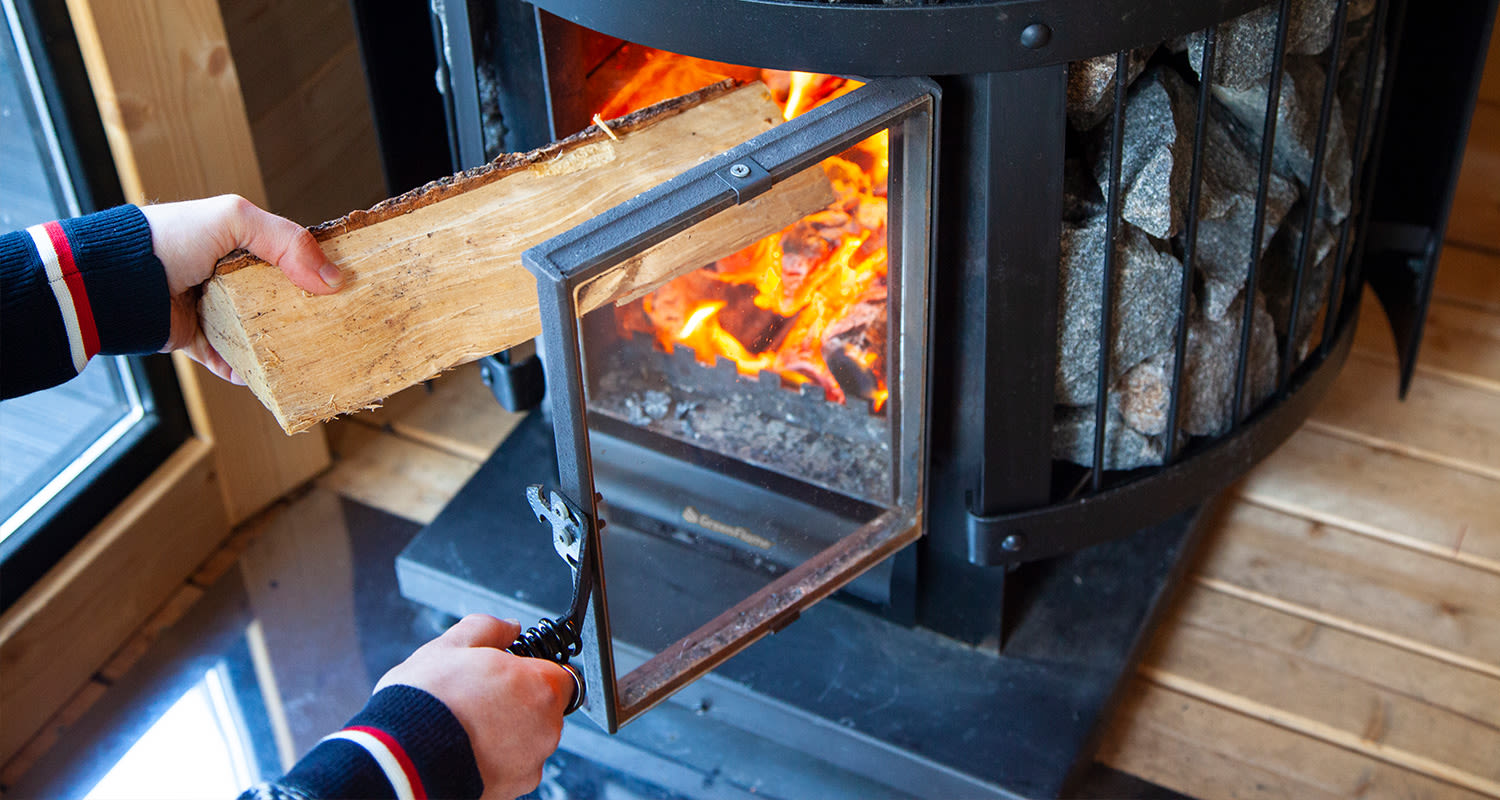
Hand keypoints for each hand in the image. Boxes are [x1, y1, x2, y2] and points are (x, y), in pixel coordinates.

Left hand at [139, 195, 342, 382]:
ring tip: (308, 357)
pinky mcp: (196, 339)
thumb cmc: (170, 238)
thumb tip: (333, 280)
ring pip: (257, 333)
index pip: (288, 257)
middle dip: (304, 314)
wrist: (115, 280)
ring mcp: (212, 310)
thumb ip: (287, 241)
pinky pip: (227, 360)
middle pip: (278, 299)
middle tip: (336, 327)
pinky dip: (245, 371)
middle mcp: (226, 277)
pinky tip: (264, 377)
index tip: (347, 288)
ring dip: (280, 346)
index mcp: (237, 244)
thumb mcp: (234, 220)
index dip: (317, 271)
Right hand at [375, 614, 572, 799]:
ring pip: (526, 741)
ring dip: (505, 732)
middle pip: (543, 709)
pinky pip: (509, 768)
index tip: (512, 672)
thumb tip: (508, 628)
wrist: (400, 760)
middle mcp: (545, 729)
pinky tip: (463, 749)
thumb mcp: (451, 646)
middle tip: (480, 697)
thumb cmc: (426, 705)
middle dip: (517, 702)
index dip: (532, 671)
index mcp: (540, 687)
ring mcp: (530, 764)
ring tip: (464, 725)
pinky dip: (492, 759)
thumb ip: (489, 629)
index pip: (559, 674)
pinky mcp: (511, 791)